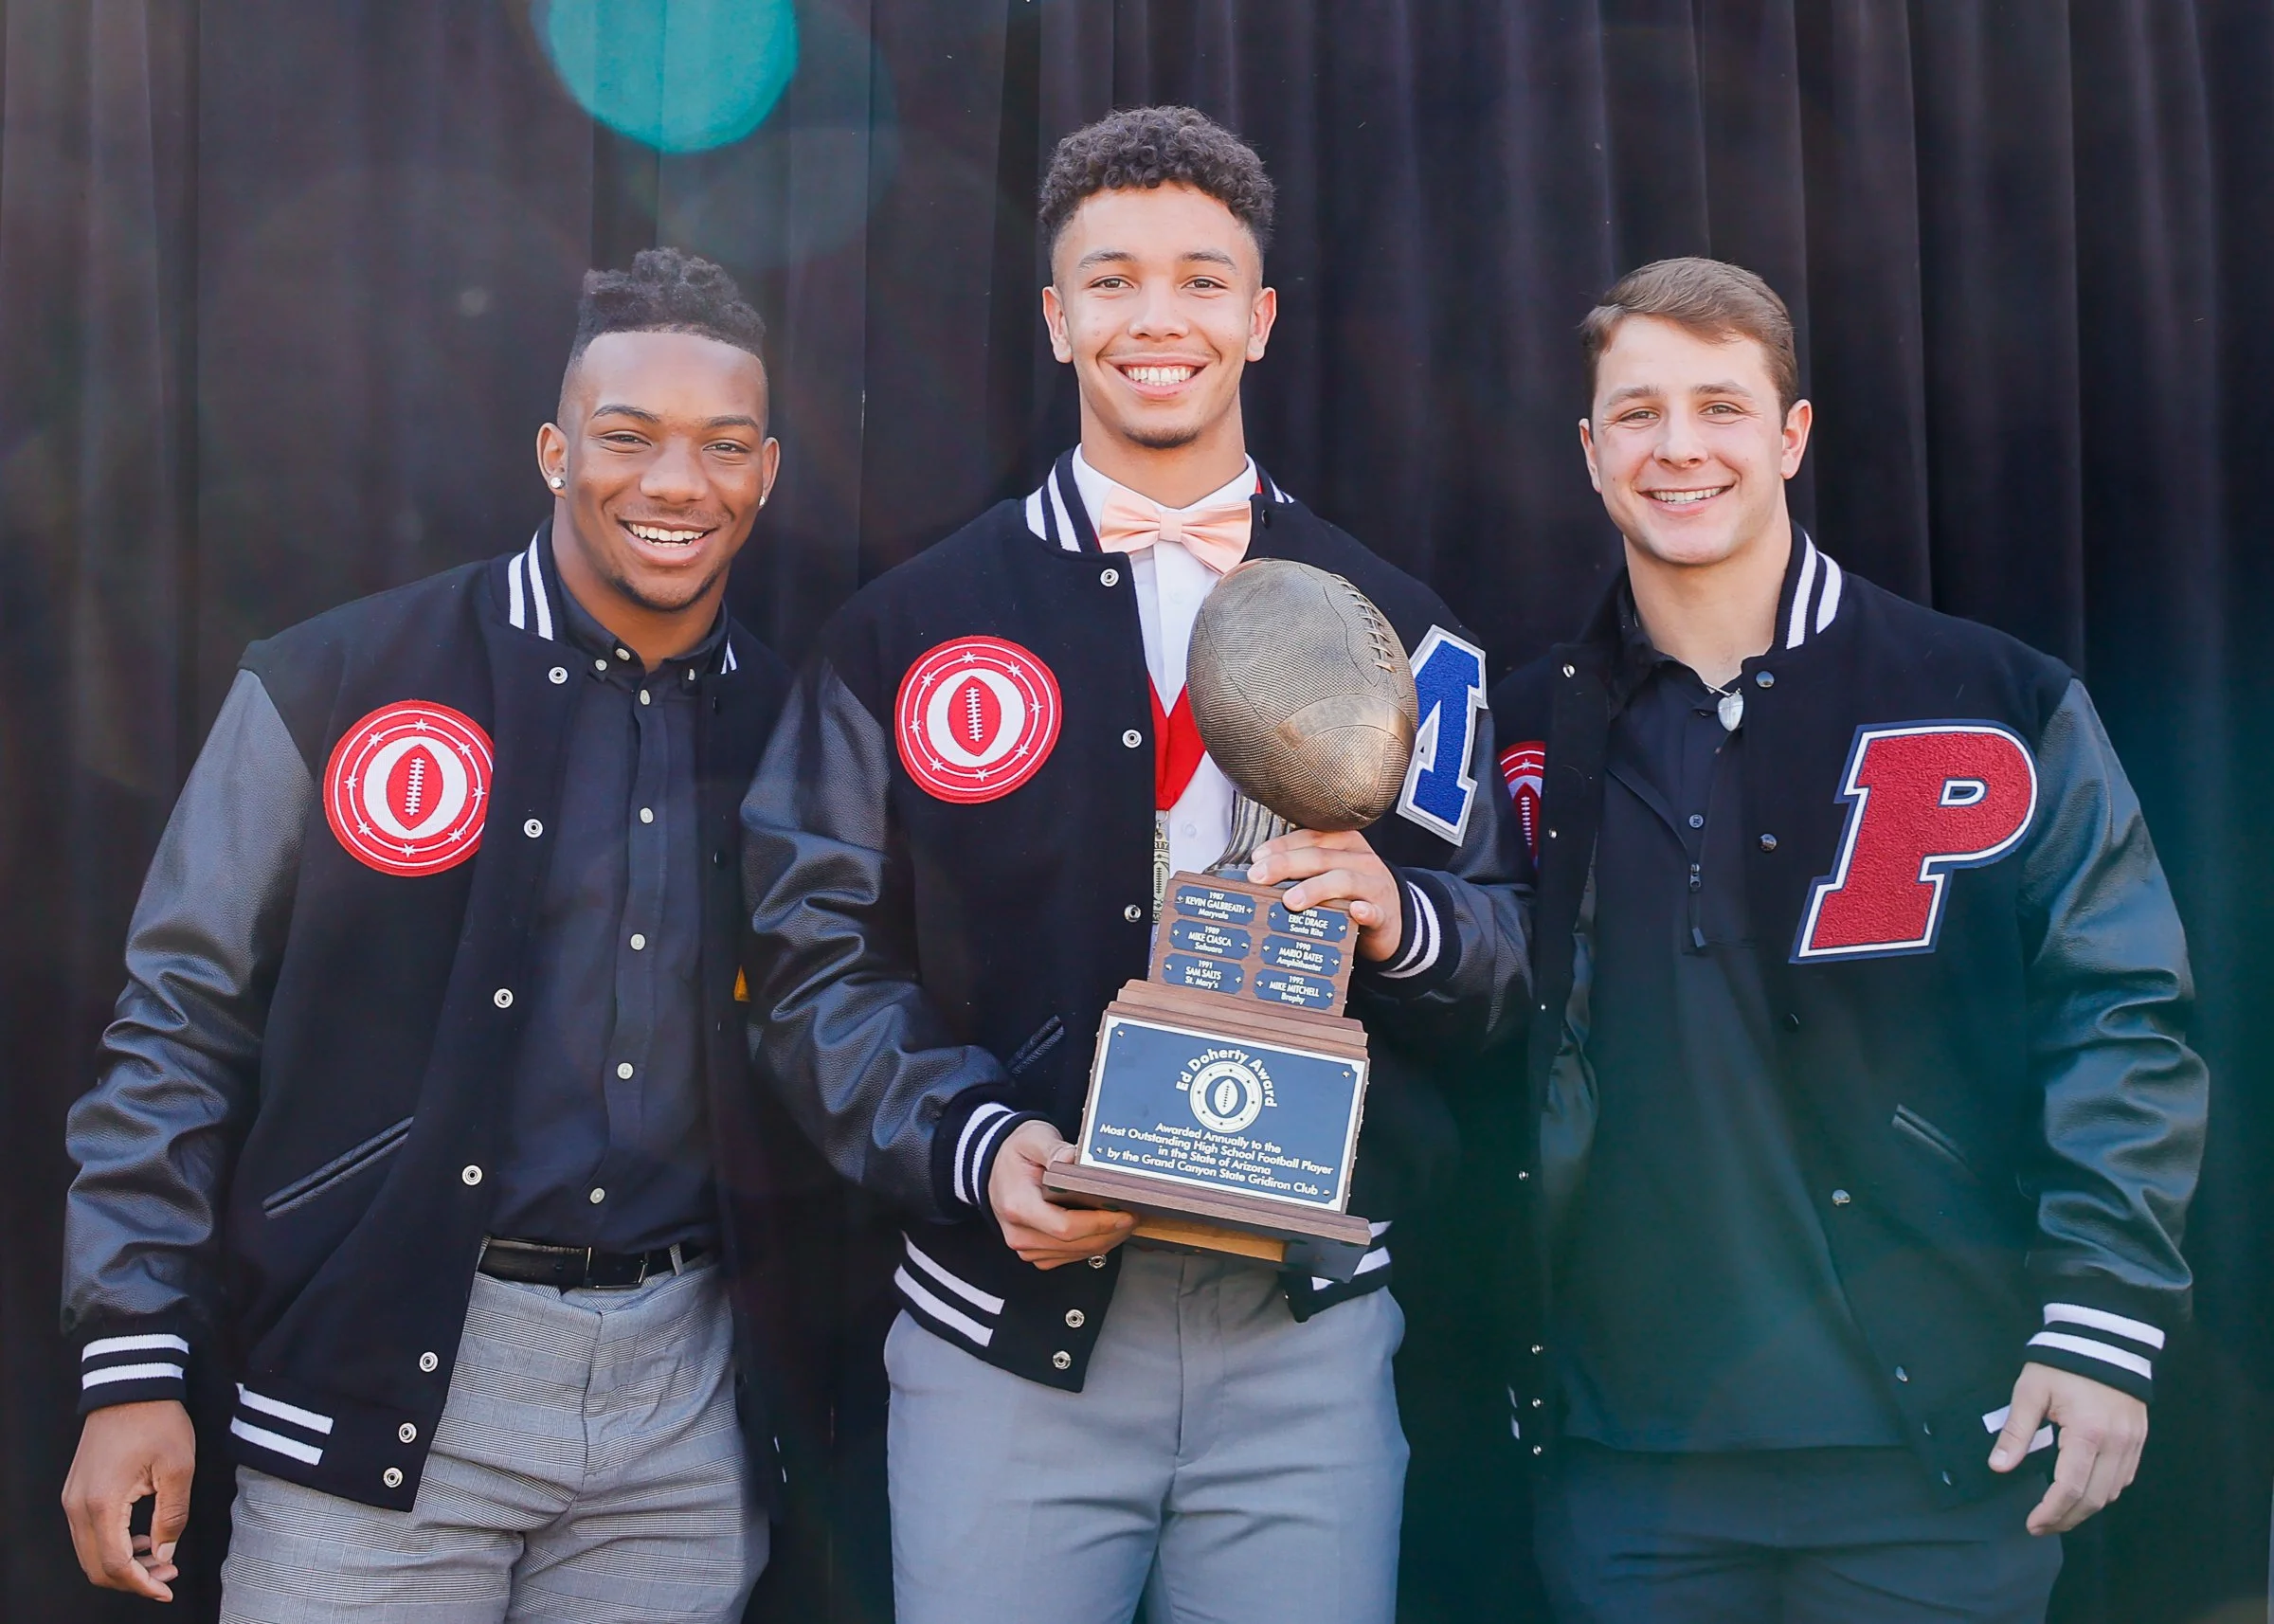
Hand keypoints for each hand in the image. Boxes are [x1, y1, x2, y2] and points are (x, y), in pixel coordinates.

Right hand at [62, 1399, 195, 1599]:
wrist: (131, 1385)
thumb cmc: (157, 1421)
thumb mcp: (178, 1468)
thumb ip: (172, 1517)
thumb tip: (163, 1554)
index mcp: (102, 1503)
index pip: (115, 1564)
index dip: (141, 1584)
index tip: (166, 1590)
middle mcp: (78, 1506)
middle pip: (97, 1567)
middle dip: (133, 1579)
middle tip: (168, 1575)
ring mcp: (73, 1499)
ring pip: (91, 1553)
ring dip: (123, 1564)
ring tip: (160, 1558)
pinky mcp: (77, 1492)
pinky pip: (89, 1533)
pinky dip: (113, 1546)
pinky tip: (142, 1539)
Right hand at [987, 1120, 1135, 1268]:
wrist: (994, 1164)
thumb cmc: (1016, 1151)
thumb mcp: (1034, 1139)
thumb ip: (1054, 1149)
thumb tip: (1074, 1158)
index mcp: (1018, 1206)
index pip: (1065, 1227)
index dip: (1100, 1224)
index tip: (1125, 1213)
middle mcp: (1019, 1233)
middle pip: (1074, 1244)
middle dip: (1110, 1233)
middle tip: (1134, 1215)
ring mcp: (1025, 1246)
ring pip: (1074, 1254)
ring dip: (1104, 1241)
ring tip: (1125, 1222)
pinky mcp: (1034, 1252)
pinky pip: (1068, 1256)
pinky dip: (1090, 1246)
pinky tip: (1105, 1230)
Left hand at [1246, 829, 1403, 961]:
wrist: (1394, 919)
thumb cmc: (1354, 893)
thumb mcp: (1332, 871)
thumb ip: (1304, 867)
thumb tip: (1262, 871)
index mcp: (1346, 844)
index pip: (1311, 837)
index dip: (1282, 846)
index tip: (1257, 858)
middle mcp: (1361, 860)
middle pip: (1320, 856)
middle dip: (1285, 865)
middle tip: (1259, 876)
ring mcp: (1374, 886)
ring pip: (1344, 880)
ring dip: (1315, 888)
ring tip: (1290, 900)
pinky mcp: (1384, 914)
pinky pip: (1375, 911)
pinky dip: (1365, 911)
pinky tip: (1354, 911)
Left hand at [1991, 1361, 2147, 1533]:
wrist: (2102, 1338)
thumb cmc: (2061, 1363)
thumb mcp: (2030, 1391)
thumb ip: (2016, 1432)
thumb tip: (1998, 1466)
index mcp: (2088, 1433)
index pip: (2070, 1488)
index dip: (2051, 1512)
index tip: (2032, 1524)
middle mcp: (2116, 1444)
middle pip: (2094, 1499)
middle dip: (2066, 1519)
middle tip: (2041, 1526)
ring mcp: (2132, 1443)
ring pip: (2112, 1493)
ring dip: (2085, 1510)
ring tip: (2057, 1514)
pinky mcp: (2138, 1440)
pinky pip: (2124, 1478)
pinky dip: (2103, 1493)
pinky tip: (2083, 1493)